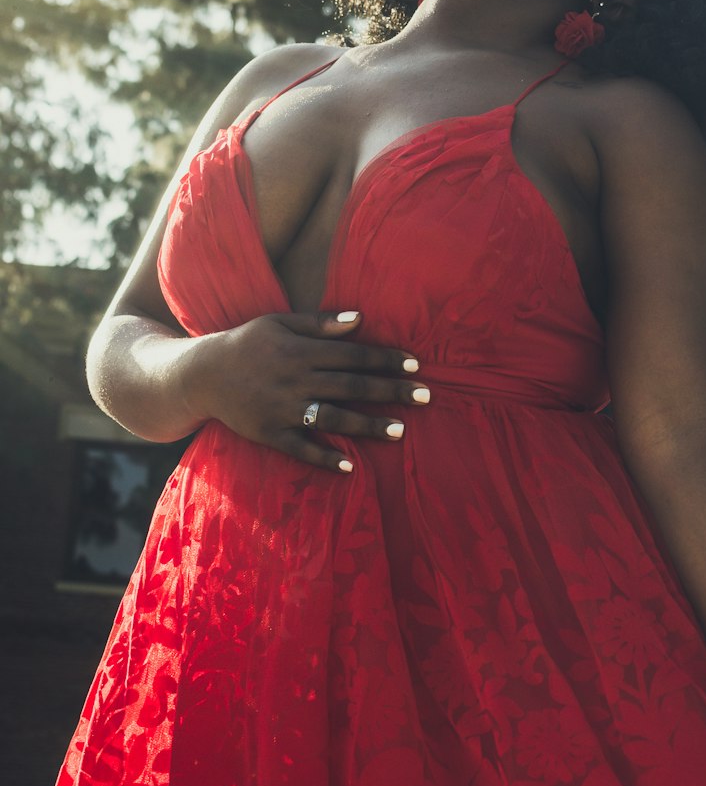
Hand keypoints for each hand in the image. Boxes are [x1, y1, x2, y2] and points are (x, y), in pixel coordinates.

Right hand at [188, 310, 428, 471]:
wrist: (201, 374)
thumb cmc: (247, 343)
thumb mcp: (279, 322)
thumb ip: (320, 323)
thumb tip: (361, 319)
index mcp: (300, 351)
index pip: (352, 355)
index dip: (385, 359)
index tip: (415, 365)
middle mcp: (295, 380)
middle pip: (351, 386)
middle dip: (390, 390)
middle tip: (425, 396)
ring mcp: (282, 410)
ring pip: (332, 419)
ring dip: (368, 425)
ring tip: (400, 430)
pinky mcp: (270, 434)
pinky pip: (301, 449)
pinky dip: (325, 459)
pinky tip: (352, 466)